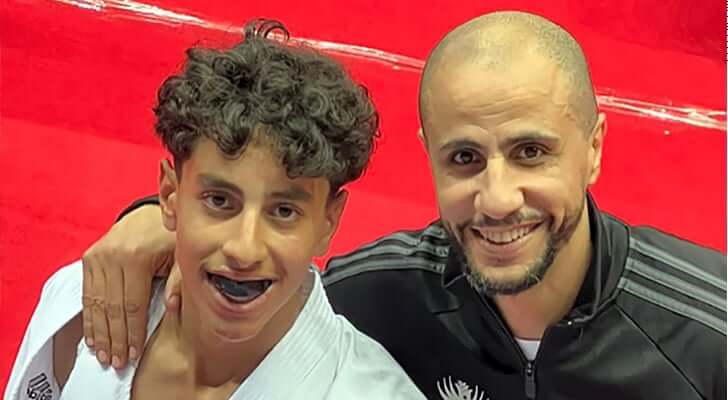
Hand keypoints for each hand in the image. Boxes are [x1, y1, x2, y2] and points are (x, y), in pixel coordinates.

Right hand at [81, 204, 174, 368]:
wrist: (150, 214)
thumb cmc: (171, 237)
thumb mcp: (182, 255)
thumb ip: (178, 281)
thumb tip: (172, 306)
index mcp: (138, 256)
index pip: (133, 304)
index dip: (133, 332)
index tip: (135, 353)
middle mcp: (113, 255)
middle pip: (113, 307)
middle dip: (115, 338)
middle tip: (117, 362)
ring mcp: (98, 256)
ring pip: (97, 303)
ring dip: (99, 332)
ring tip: (103, 355)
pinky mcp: (89, 257)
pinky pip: (87, 293)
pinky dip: (90, 316)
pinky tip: (93, 335)